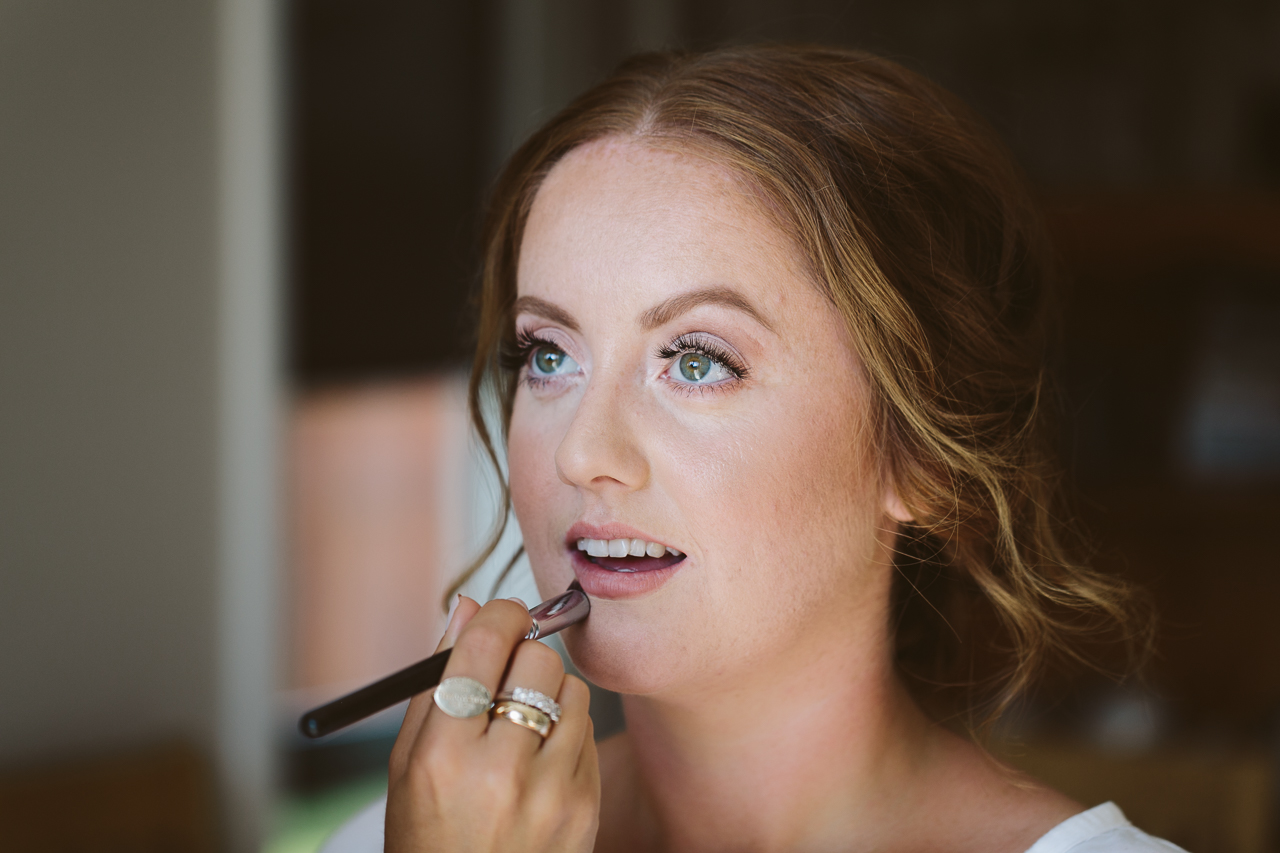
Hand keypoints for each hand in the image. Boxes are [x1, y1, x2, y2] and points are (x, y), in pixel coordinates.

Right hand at [386, 596, 599, 851]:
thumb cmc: (429, 837)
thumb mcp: (407, 765)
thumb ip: (435, 682)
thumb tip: (468, 609)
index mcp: (444, 756)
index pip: (485, 645)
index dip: (499, 615)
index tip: (502, 615)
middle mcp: (501, 772)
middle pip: (539, 659)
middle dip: (523, 656)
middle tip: (507, 674)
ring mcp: (551, 794)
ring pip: (574, 691)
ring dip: (549, 695)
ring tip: (521, 730)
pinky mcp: (587, 808)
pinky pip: (589, 734)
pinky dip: (566, 736)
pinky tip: (538, 766)